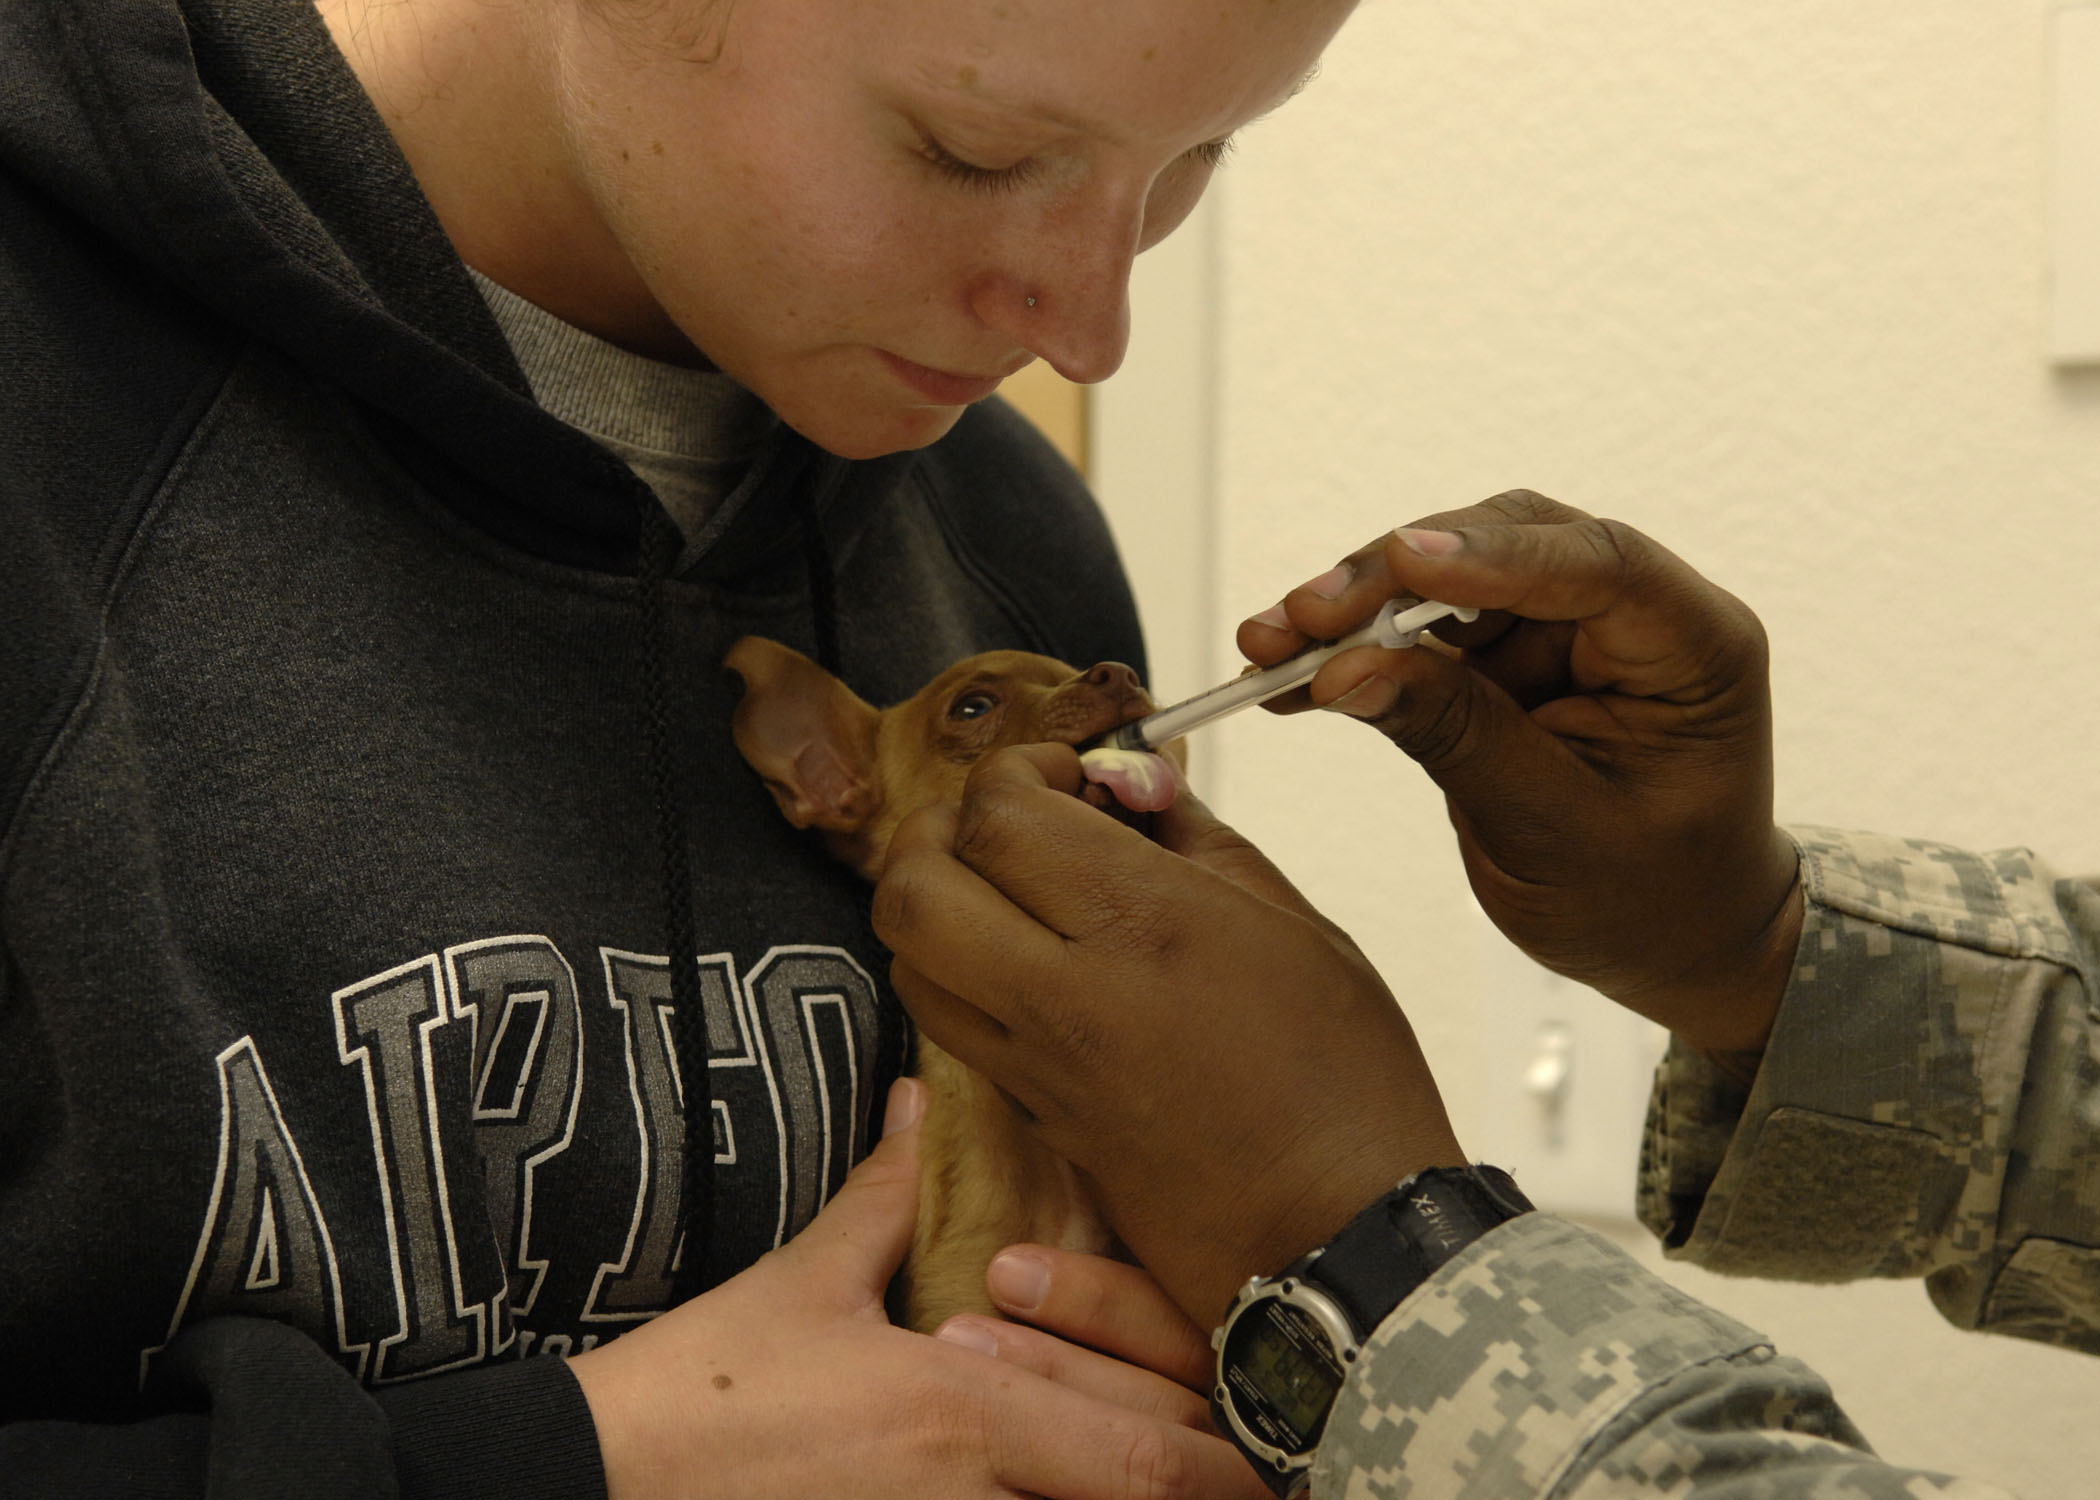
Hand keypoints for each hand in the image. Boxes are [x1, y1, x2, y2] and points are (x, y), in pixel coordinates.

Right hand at [567, 1080, 1269, 1499]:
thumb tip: (924, 1108)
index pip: (1147, 1453)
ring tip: (1191, 1477)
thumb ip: (887, 1199)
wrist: (605, 1480)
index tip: (1287, 1450)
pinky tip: (1070, 1493)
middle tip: (1276, 1469)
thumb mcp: (803, 1285)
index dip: (1233, 1462)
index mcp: (969, 1414)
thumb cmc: (704, 1391)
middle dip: (1213, 1487)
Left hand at [875, 758, 1464, 1327]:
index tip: (1066, 775)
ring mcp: (1037, 1063)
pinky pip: (947, 1025)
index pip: (998, 812)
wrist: (1341, 1236)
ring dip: (932, 903)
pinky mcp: (1033, 1116)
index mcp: (1142, 924)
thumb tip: (1127, 780)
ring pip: (907, 959)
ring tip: (1003, 891)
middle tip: (1005, 822)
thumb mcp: (1296, 923)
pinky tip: (1021, 962)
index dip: (1017, 769)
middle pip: (911, 885)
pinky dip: (953, 973)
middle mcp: (1066, 992)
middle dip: (938, 828)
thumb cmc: (1345, 1076)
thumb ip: (1196, 838)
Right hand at [1239, 489, 1801, 1062]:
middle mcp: (1632, 615)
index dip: (1495, 559)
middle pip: (1506, 547)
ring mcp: (1565, 630)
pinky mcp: (1508, 657)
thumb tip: (1346, 672)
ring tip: (1268, 647)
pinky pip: (1421, 635)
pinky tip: (1287, 677)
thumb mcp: (1552, 832)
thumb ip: (1458, 738)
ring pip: (1446, 583)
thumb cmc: (1646, 897)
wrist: (1670, 940)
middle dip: (1393, 577)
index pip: (1600, 566)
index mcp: (1694, 647)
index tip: (1399, 560)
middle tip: (1302, 616)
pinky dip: (1355, 651)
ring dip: (1354, 609)